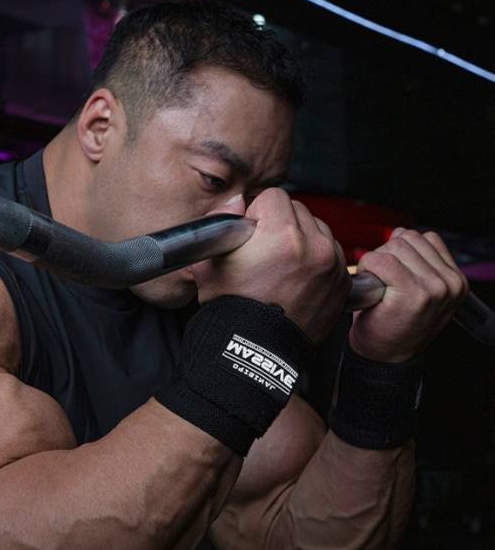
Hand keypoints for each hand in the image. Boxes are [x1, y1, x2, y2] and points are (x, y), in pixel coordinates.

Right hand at [192, 188, 349, 342]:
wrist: (254, 352)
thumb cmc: (231, 311)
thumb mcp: (209, 263)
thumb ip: (220, 221)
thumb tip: (237, 202)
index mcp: (283, 235)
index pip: (273, 197)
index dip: (257, 215)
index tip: (251, 236)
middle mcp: (315, 246)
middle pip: (298, 211)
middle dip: (281, 226)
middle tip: (266, 253)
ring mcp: (332, 265)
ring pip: (318, 230)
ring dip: (302, 241)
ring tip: (283, 268)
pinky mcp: (342, 282)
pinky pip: (332, 254)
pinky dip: (317, 261)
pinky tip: (298, 279)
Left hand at [350, 228, 468, 361]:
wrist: (384, 359)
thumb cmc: (393, 324)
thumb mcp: (415, 289)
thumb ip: (414, 259)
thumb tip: (400, 232)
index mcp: (455, 279)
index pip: (425, 238)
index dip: (401, 251)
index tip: (393, 274)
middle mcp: (449, 282)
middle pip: (408, 239)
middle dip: (387, 255)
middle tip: (382, 282)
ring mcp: (434, 288)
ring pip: (394, 247)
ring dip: (377, 262)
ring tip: (379, 286)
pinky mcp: (413, 293)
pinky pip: (381, 261)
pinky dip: (368, 269)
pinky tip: (372, 288)